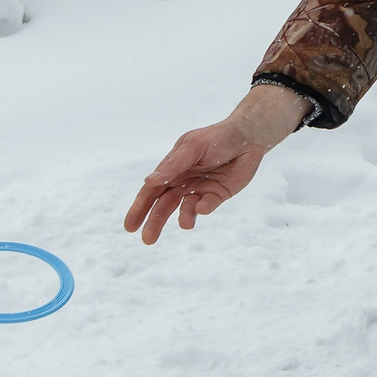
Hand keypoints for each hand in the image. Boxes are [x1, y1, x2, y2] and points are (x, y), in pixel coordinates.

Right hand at [122, 84, 308, 243]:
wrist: (247, 136)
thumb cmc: (215, 137)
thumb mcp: (191, 147)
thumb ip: (172, 165)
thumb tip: (149, 182)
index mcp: (171, 169)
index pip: (150, 191)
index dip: (139, 208)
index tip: (129, 226)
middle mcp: (183, 181)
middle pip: (164, 205)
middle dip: (154, 222)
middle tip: (148, 240)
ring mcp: (200, 189)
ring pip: (185, 209)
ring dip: (183, 218)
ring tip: (186, 224)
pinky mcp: (218, 195)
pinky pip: (207, 205)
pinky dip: (204, 207)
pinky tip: (204, 206)